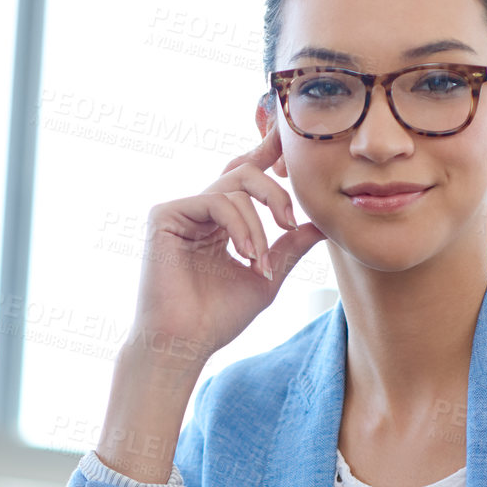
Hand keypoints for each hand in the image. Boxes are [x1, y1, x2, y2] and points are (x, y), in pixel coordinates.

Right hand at [128, 124, 326, 367]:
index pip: (245, 180)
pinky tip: (244, 254)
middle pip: (245, 172)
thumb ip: (289, 247)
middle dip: (275, 192)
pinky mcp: (164, 215)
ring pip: (235, 187)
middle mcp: (198, 212)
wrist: (184, 343)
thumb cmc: (217, 318)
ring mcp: (180, 211)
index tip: (289, 143)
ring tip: (258, 263)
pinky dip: (239, 226)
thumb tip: (322, 225)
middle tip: (289, 222)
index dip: (267, 156)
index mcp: (218, 223)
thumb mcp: (266, 277)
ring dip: (258, 226)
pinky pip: (215, 200)